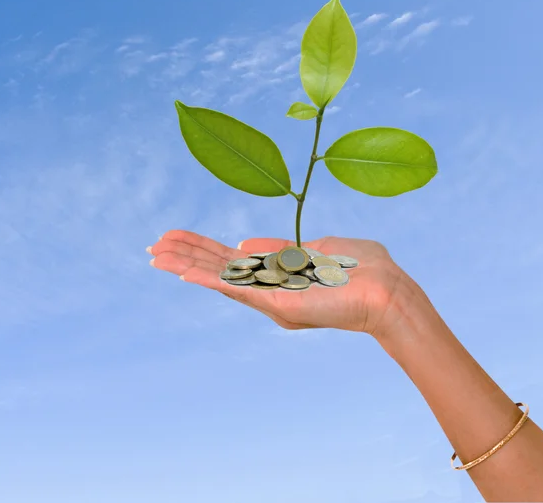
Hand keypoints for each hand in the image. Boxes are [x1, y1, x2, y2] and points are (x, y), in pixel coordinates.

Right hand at [148, 230, 410, 339]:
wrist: (388, 292)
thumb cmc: (364, 268)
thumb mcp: (320, 248)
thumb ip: (283, 248)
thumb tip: (245, 243)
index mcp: (280, 271)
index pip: (232, 257)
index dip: (204, 247)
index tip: (180, 238)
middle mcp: (270, 286)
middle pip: (219, 267)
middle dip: (186, 254)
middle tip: (154, 245)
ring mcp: (271, 296)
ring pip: (221, 277)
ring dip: (186, 265)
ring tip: (156, 254)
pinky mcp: (278, 303)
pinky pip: (237, 288)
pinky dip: (208, 279)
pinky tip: (182, 271)